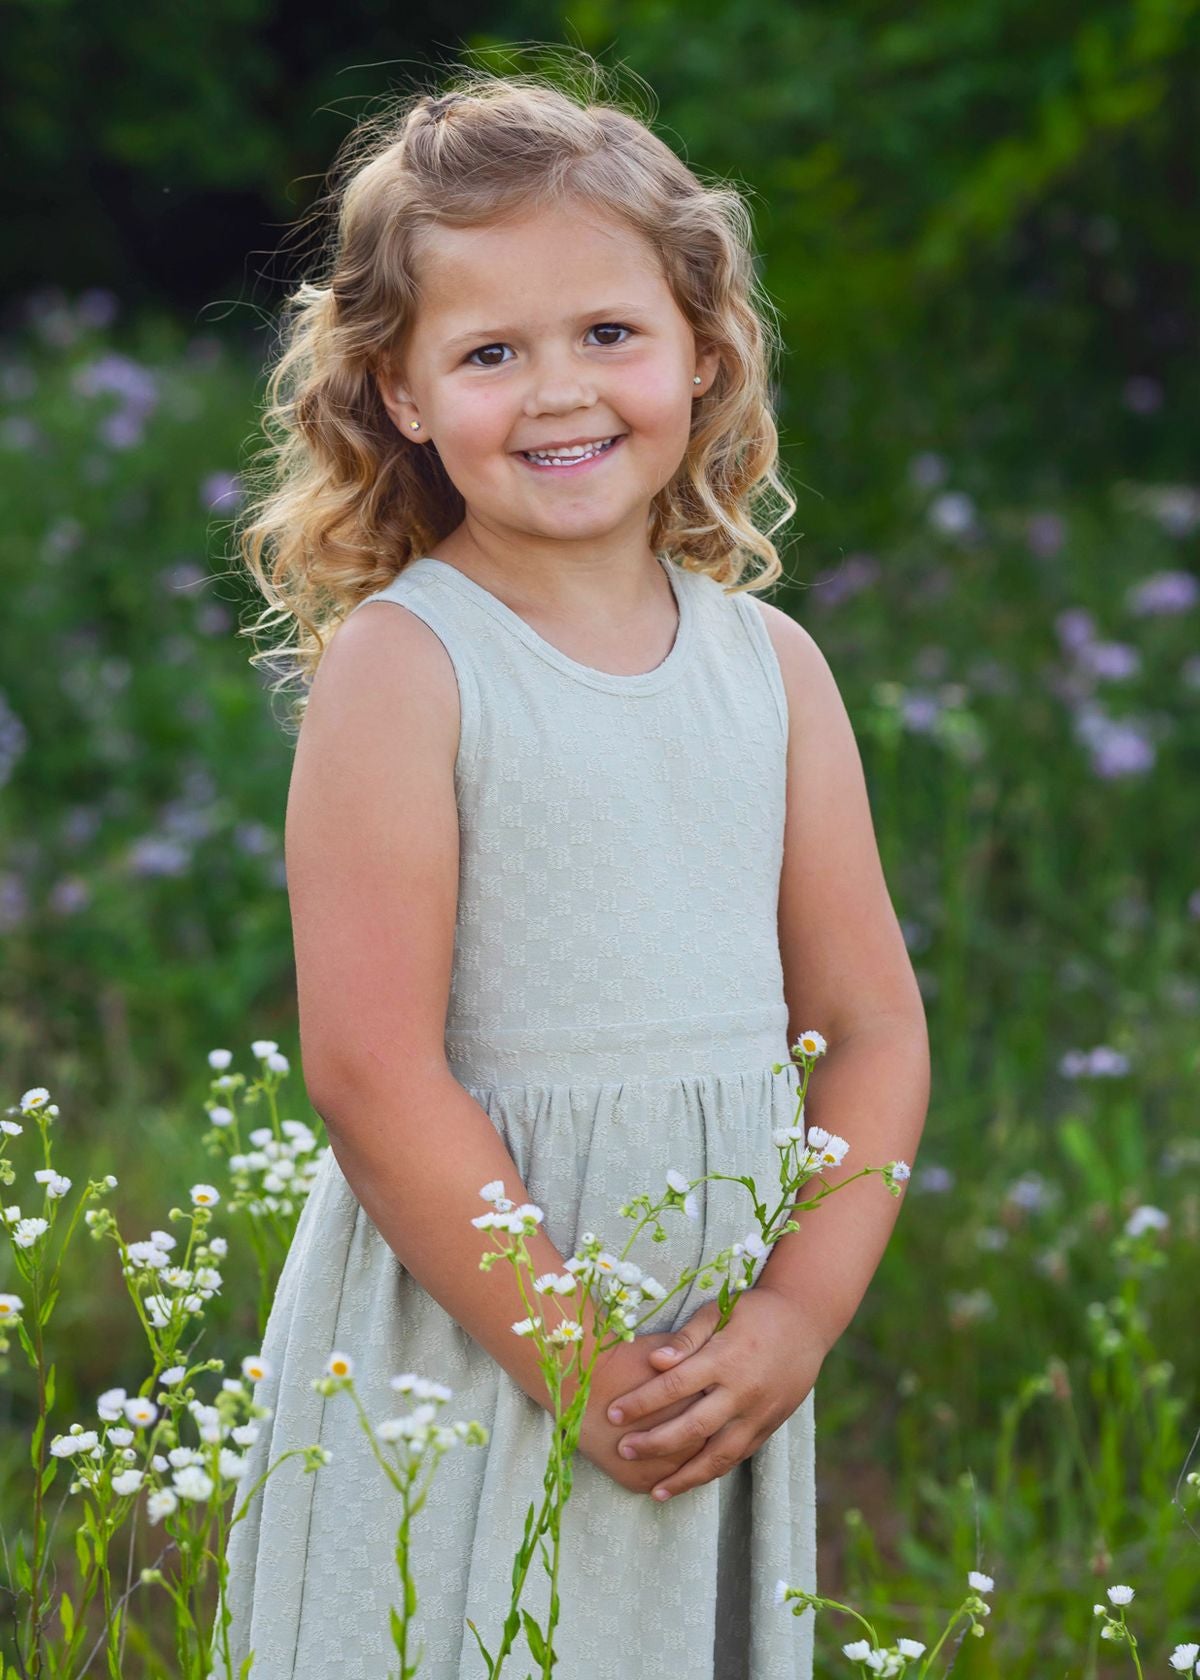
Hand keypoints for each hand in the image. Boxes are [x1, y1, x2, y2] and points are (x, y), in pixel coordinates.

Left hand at [602, 1286, 826, 1501]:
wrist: (806, 1322)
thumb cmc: (754, 1311)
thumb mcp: (720, 1310)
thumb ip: (687, 1337)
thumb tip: (655, 1361)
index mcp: (725, 1358)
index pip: (674, 1386)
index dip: (641, 1403)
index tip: (611, 1414)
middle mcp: (742, 1392)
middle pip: (692, 1427)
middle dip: (655, 1443)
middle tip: (623, 1451)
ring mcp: (758, 1414)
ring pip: (718, 1455)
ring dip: (685, 1477)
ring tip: (655, 1491)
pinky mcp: (769, 1427)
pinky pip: (737, 1457)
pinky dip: (712, 1473)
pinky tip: (689, 1483)